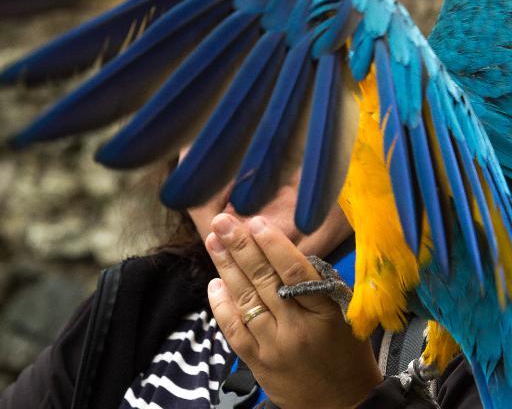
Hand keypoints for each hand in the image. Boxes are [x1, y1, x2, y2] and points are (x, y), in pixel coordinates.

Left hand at [205, 213, 382, 408]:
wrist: (342, 405)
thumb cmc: (346, 351)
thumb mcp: (343, 312)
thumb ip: (316, 283)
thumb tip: (281, 252)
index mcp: (324, 312)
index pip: (294, 272)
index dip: (273, 245)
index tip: (255, 222)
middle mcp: (296, 328)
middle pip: (263, 281)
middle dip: (240, 247)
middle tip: (222, 221)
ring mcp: (273, 346)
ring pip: (245, 300)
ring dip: (226, 268)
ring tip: (213, 240)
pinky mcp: (257, 362)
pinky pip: (234, 330)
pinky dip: (221, 306)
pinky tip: (213, 283)